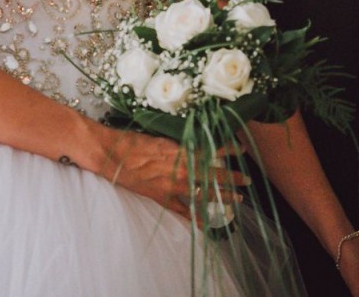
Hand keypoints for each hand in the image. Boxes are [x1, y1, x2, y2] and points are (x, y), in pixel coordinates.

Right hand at [97, 129, 247, 221]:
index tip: (241, 150)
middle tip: (246, 180)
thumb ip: (179, 141)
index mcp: (181, 149)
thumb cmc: (133, 140)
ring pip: (204, 192)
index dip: (228, 150)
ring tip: (236, 199)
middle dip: (232, 178)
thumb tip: (193, 140)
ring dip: (221, 196)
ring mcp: (172, 185)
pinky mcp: (161, 196)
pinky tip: (204, 223)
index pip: (212, 150)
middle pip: (214, 174)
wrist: (112, 154)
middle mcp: (181, 168)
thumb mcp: (160, 134)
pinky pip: (181, 209)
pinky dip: (193, 216)